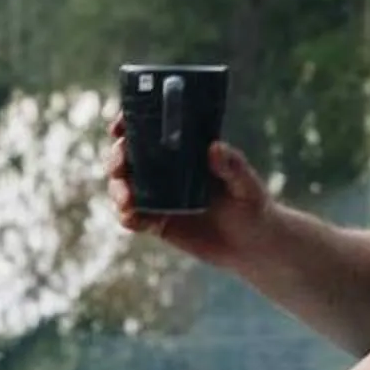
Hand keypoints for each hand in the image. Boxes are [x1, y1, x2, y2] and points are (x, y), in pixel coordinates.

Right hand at [107, 118, 271, 269]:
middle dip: (116, 157)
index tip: (120, 124)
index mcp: (185, 151)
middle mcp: (167, 170)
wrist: (253, 246)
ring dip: (117, 189)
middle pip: (129, 157)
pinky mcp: (158, 223)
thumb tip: (214, 148)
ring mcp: (160, 197)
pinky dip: (127, 217)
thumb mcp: (246, 184)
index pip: (151, 130)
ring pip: (125, 187)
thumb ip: (233, 166)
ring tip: (127, 199)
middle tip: (120, 163)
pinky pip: (134, 218)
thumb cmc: (253, 205)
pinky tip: (131, 218)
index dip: (129, 124)